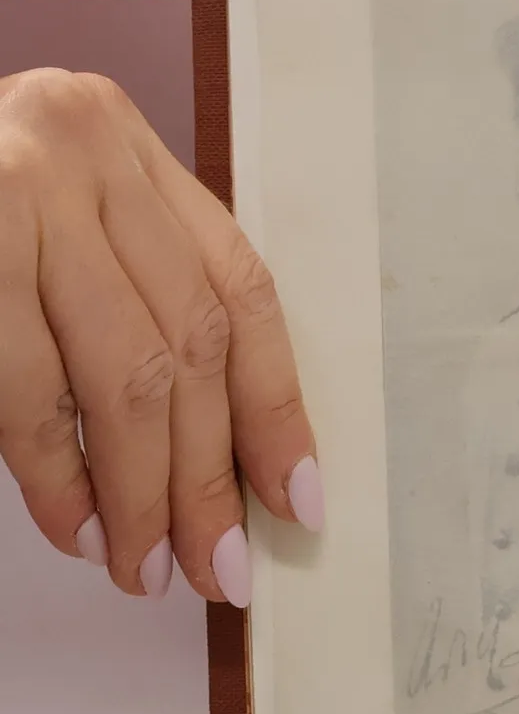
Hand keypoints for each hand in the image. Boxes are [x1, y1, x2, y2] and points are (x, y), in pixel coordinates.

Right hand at [0, 69, 320, 604]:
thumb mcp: (47, 221)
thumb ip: (126, 301)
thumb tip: (205, 459)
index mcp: (123, 148)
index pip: (238, 290)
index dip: (275, 403)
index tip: (295, 498)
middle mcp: (83, 157)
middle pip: (190, 344)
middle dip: (208, 474)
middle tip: (217, 565)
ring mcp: (15, 197)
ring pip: (125, 376)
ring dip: (141, 491)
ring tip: (144, 565)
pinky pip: (28, 390)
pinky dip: (58, 473)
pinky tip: (76, 526)